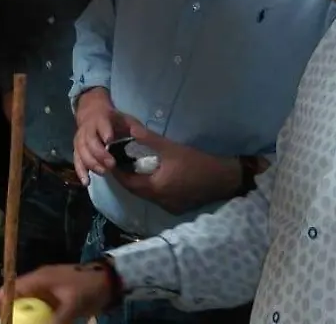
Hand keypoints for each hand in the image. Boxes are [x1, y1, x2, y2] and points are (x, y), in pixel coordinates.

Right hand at [0, 264, 113, 323]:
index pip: (12, 288)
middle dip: (6, 311)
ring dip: (21, 316)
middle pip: (16, 298)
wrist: (111, 281)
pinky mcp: (57, 299)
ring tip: (10, 322)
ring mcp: (48, 291)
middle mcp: (40, 284)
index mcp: (39, 279)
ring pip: (28, 305)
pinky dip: (36, 319)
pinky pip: (40, 310)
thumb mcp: (71, 306)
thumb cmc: (88, 288)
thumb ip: (54, 322)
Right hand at [73, 88, 132, 184]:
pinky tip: (87, 182)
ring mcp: (80, 139)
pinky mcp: (76, 149)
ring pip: (82, 152)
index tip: (109, 141)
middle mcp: (87, 129)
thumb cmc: (113, 120)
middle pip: (90, 141)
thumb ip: (134, 128)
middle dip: (100, 154)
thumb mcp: (125, 119)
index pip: (101, 124)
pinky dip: (81, 172)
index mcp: (100, 119)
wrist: (92, 113)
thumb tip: (143, 136)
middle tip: (111, 164)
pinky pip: (76, 161)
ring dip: (92, 163)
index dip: (104, 131)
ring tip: (103, 173)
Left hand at [111, 122, 243, 214]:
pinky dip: (152, 187)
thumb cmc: (197, 162)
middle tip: (120, 162)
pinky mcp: (178, 207)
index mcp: (154, 189)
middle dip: (126, 177)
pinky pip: (158, 197)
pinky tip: (154, 176)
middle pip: (135, 190)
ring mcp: (169, 206)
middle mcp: (159, 201)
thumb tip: (130, 128)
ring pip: (146, 195)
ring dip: (139, 183)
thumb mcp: (171, 148)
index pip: (127, 183)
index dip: (117, 172)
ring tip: (135, 167)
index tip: (111, 160)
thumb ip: (149, 138)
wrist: (224, 178)